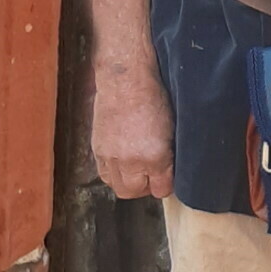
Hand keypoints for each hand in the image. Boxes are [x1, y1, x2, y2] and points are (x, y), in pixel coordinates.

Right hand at [91, 60, 174, 198]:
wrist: (126, 79)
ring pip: (119, 188)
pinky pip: (105, 175)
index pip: (161, 189)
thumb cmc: (154, 97)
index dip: (166, 183)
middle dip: (146, 187)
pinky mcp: (98, 150)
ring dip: (129, 183)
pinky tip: (123, 162)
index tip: (169, 176)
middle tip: (153, 175)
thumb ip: (170, 154)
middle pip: (136, 192)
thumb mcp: (173, 128)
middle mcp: (132, 161)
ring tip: (137, 170)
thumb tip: (170, 169)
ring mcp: (111, 157)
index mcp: (155, 156)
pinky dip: (115, 173)